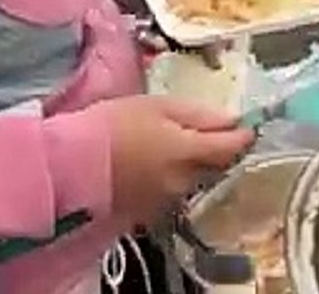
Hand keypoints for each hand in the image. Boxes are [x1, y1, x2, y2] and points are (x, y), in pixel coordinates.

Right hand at [101, 96, 253, 224]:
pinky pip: (174, 191)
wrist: (70, 164)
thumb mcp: (156, 106)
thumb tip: (233, 120)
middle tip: (212, 132)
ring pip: (195, 179)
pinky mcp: (151, 211)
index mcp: (189, 152)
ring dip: (195, 165)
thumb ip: (198, 115)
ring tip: (175, 145)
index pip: (232, 148)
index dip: (244, 135)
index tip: (247, 124)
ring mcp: (168, 200)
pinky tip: (155, 164)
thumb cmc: (113, 125)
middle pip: (216, 166)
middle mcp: (185, 182)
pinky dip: (173, 178)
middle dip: (219, 150)